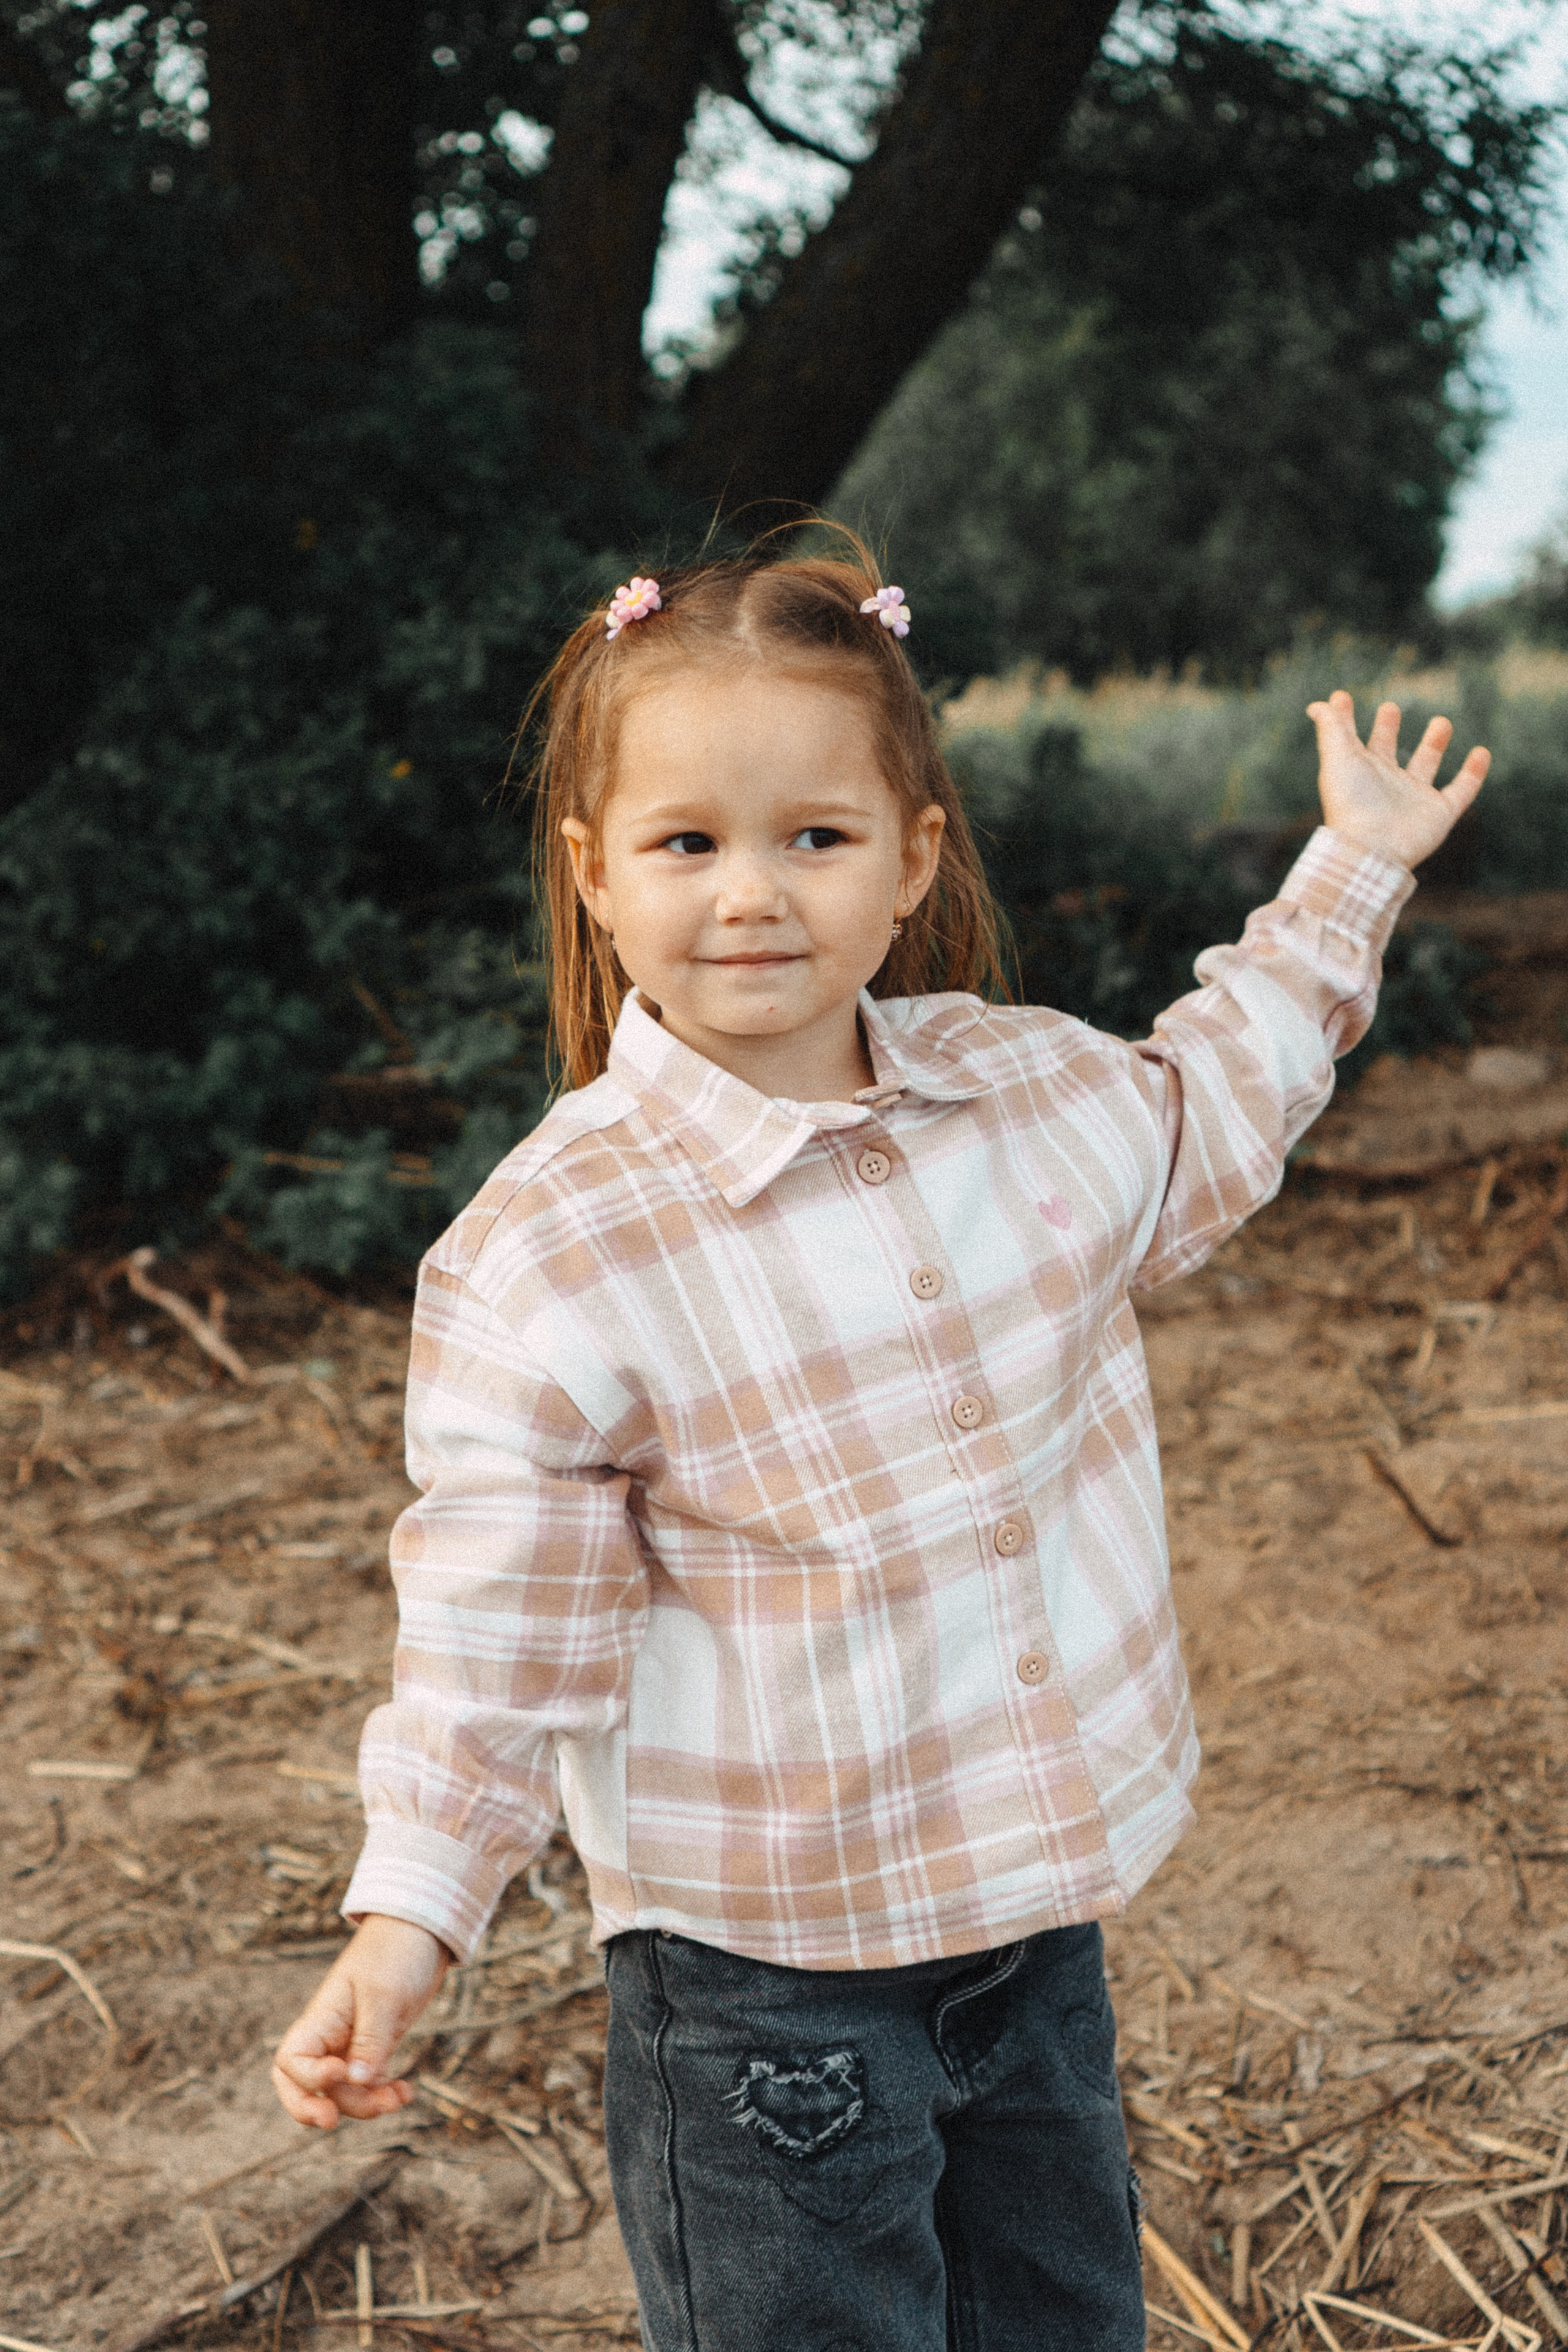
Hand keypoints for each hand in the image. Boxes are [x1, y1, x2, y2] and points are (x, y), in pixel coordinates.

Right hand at [271, 1913, 448, 2128]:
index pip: (291, 2060)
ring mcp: (351, 2042)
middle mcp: (330, 2035)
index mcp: (322, 2017)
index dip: (307, 2079)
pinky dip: (383, 2094)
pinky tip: (405, 2093)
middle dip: (314, 2109)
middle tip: (333, 2122)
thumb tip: (355, 2082)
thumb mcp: (384, 1995)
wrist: (423, 1930)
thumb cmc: (397, 1952)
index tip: (341, 2073)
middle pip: (304, 2086)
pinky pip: (368, 2084)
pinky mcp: (374, 2046)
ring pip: (342, 2092)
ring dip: (364, 2104)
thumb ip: (370, 2040)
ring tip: (397, 2100)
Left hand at [1306, 690, 1488, 870]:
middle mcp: (1384, 784)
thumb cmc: (1352, 802)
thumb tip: (1316, 705)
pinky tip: (1482, 752)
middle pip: (1386, 752)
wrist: (1373, 848)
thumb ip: (1331, 729)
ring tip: (1442, 721)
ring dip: (1434, 744)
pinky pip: (1462, 791)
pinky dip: (1474, 773)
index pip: (1349, 740)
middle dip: (1387, 729)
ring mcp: (1413, 798)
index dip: (1343, 719)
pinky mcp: (1439, 814)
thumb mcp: (1338, 758)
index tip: (1340, 697)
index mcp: (1358, 771)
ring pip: (1425, 766)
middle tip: (1390, 707)